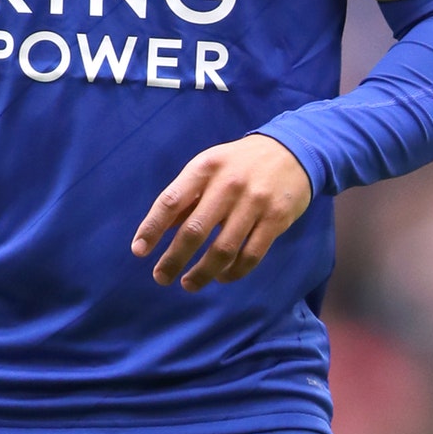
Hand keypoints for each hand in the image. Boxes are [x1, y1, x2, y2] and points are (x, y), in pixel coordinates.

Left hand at [132, 134, 311, 291]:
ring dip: (202, 272)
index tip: (139, 251)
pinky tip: (221, 277)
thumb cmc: (239, 163)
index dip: (152, 228)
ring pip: (223, 249)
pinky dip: (233, 272)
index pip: (171, 201)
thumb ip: (185, 197)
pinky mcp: (276, 219)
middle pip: (195, 231)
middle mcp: (228, 185)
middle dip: (174, 259)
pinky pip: (251, 255)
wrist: (293, 150)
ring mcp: (254, 203)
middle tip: (160, 277)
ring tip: (188, 283)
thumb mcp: (209, 167)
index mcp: (205, 168)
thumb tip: (157, 231)